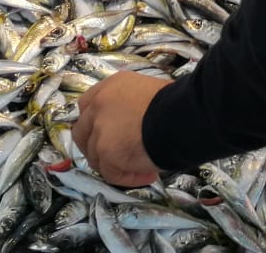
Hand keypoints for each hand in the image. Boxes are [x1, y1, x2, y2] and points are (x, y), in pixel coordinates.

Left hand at [73, 71, 170, 186]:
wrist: (182, 115)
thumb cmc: (176, 102)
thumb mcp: (149, 93)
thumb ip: (132, 106)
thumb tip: (135, 126)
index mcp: (112, 86)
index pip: (88, 104)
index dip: (95, 122)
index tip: (110, 134)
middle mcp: (100, 104)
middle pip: (82, 131)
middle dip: (95, 146)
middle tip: (116, 157)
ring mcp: (100, 128)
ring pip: (95, 156)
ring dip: (115, 165)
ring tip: (143, 168)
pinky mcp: (106, 151)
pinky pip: (111, 173)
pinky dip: (128, 179)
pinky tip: (148, 175)